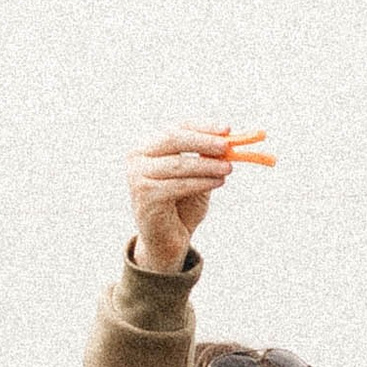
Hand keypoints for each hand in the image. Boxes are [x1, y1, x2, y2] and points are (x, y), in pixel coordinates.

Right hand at [128, 127, 238, 274]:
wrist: (167, 239)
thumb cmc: (182, 204)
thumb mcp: (197, 176)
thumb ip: (207, 158)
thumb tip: (229, 141)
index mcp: (148, 146)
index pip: (176, 128)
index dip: (202, 127)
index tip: (227, 129)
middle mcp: (137, 156)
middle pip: (173, 139)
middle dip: (203, 141)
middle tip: (227, 146)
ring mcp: (137, 175)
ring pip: (178, 164)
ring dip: (207, 165)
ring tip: (229, 168)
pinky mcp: (145, 195)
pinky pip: (178, 185)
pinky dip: (201, 182)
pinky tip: (219, 181)